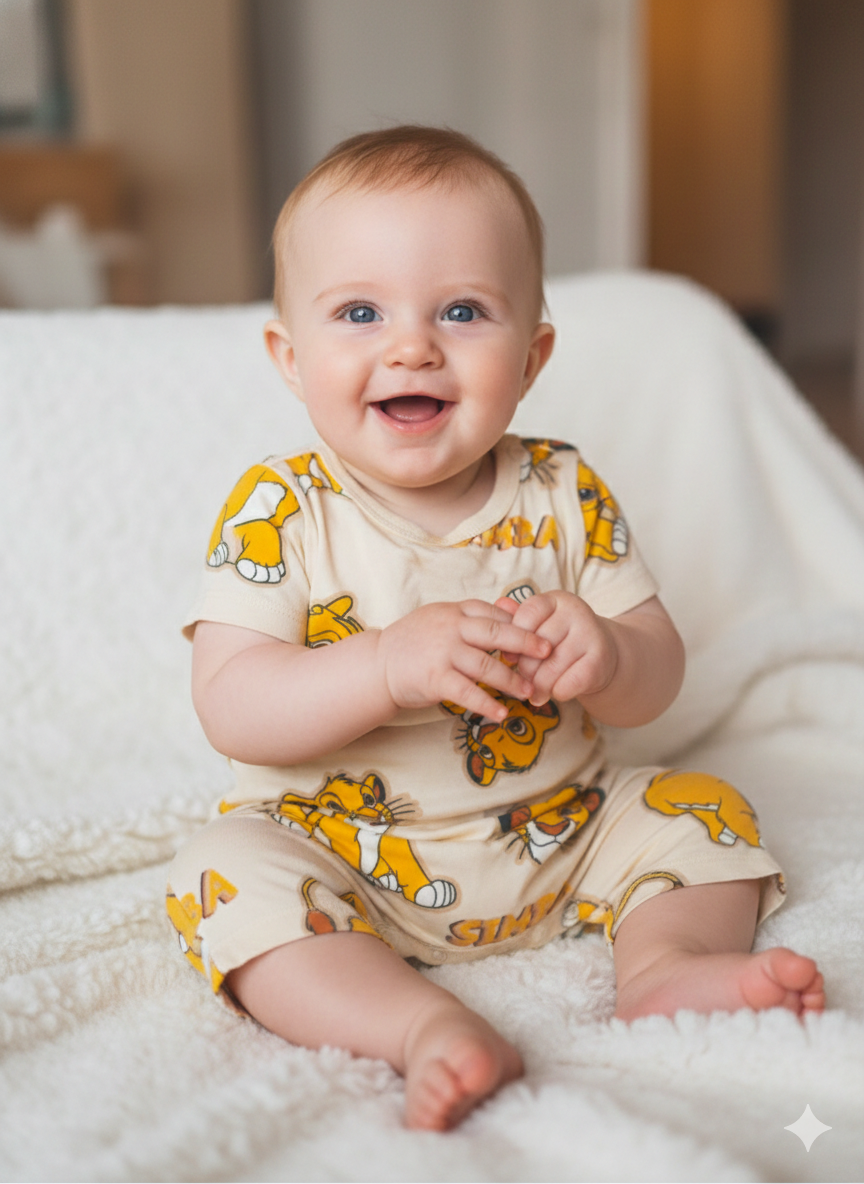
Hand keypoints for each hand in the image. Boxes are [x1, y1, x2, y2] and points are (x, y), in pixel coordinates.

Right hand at [376, 600, 550, 720]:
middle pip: (497, 634)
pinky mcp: (434, 678)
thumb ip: (474, 616)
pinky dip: (487, 704)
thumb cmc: (415, 642)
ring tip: (529, 691)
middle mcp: (451, 628)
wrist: (378, 665)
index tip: (541, 636)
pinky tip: (501, 714)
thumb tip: (512, 608)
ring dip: (511, 680)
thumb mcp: (442, 618)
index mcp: (455, 611)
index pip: (495, 614)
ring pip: (487, 665)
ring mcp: (443, 653)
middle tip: (548, 653)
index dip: (520, 625)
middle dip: (526, 643)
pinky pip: (467, 692)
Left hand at [495, 592, 616, 705]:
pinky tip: (556, 692)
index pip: (526, 616)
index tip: (511, 656)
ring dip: (539, 686)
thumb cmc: (562, 641)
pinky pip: (565, 685)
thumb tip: (499, 604)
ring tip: (537, 690)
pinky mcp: (599, 662)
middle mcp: (576, 612)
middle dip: (525, 668)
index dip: (514, 640)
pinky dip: (556, 693)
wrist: (604, 656)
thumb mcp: (542, 625)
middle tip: (524, 679)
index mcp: (556, 600)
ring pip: (549, 669)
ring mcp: (590, 635)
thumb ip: (519, 618)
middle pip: (535, 646)